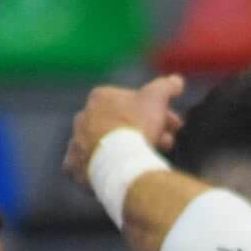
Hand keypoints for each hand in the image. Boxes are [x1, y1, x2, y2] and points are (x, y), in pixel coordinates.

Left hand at [62, 75, 184, 188]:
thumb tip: (177, 80)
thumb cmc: (137, 125)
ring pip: (105, 144)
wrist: (119, 160)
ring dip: (124, 149)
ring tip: (145, 160)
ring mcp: (76, 142)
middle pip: (119, 124)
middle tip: (167, 143)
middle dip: (144, 131)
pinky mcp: (73, 165)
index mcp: (99, 97)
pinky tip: (115, 170)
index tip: (170, 125)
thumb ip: (166, 86)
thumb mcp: (157, 98)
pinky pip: (87, 165)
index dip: (154, 113)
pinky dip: (101, 167)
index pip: (131, 102)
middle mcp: (83, 117)